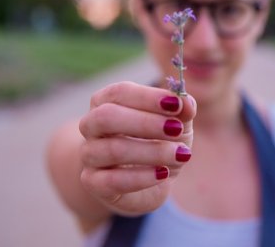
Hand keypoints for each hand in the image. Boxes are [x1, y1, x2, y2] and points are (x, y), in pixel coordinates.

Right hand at [78, 81, 195, 215]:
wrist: (146, 182)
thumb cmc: (158, 141)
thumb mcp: (176, 124)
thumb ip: (182, 110)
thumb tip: (186, 102)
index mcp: (106, 101)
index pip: (120, 92)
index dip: (148, 97)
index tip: (176, 104)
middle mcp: (91, 125)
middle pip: (106, 117)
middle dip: (145, 123)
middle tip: (176, 129)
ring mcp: (88, 155)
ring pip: (112, 149)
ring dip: (152, 152)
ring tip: (180, 155)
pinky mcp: (93, 183)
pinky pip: (111, 180)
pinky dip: (141, 177)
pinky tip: (163, 174)